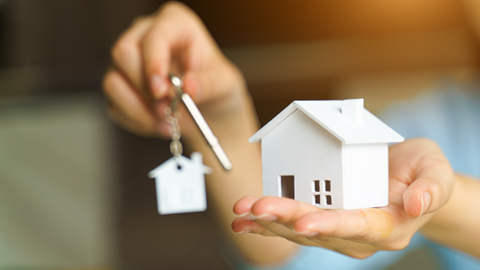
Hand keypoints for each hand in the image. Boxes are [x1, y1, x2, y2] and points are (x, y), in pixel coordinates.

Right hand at [102, 2, 245, 138]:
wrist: (209, 110)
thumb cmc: (217, 87)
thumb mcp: (224, 84)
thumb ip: (208, 84)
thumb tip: (189, 86)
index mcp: (175, 23)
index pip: (154, 36)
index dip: (154, 62)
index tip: (161, 90)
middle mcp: (146, 35)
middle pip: (124, 53)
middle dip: (145, 88)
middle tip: (167, 108)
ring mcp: (129, 60)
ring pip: (113, 81)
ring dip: (140, 109)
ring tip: (166, 120)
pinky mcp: (120, 84)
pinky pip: (114, 104)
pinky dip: (136, 120)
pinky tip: (158, 123)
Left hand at [232, 138, 454, 258]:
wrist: (410, 178)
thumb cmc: (423, 172)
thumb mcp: (437, 171)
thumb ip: (432, 188)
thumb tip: (418, 205)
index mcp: (387, 225)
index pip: (356, 226)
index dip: (330, 225)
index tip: (303, 222)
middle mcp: (358, 233)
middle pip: (318, 228)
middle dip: (285, 218)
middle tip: (256, 206)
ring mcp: (338, 229)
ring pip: (299, 230)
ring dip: (269, 220)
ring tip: (243, 210)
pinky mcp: (322, 219)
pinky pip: (292, 225)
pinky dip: (267, 223)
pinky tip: (244, 220)